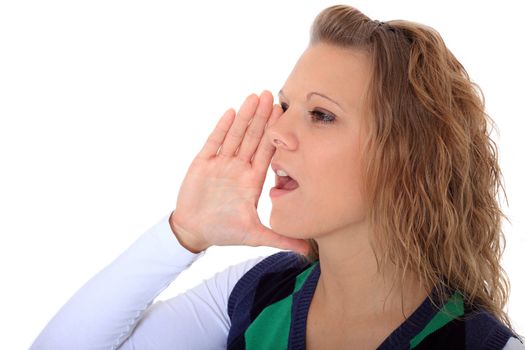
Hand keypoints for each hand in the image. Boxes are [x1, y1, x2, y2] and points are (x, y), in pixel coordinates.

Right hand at [170, 90, 309, 254]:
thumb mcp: (255, 235)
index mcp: (252, 180)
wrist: (194, 230)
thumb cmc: (224, 232)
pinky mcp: (203, 162)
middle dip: (263, 117)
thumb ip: (280, 239)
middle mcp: (239, 168)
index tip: (286, 116)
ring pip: (236, 135)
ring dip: (245, 117)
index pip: (267, 152)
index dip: (276, 134)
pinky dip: (222, 127)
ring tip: (255, 97)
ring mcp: (221, 163)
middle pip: (253, 138)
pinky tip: (232, 112)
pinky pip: (214, 141)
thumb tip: (308, 251)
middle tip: (274, 95)